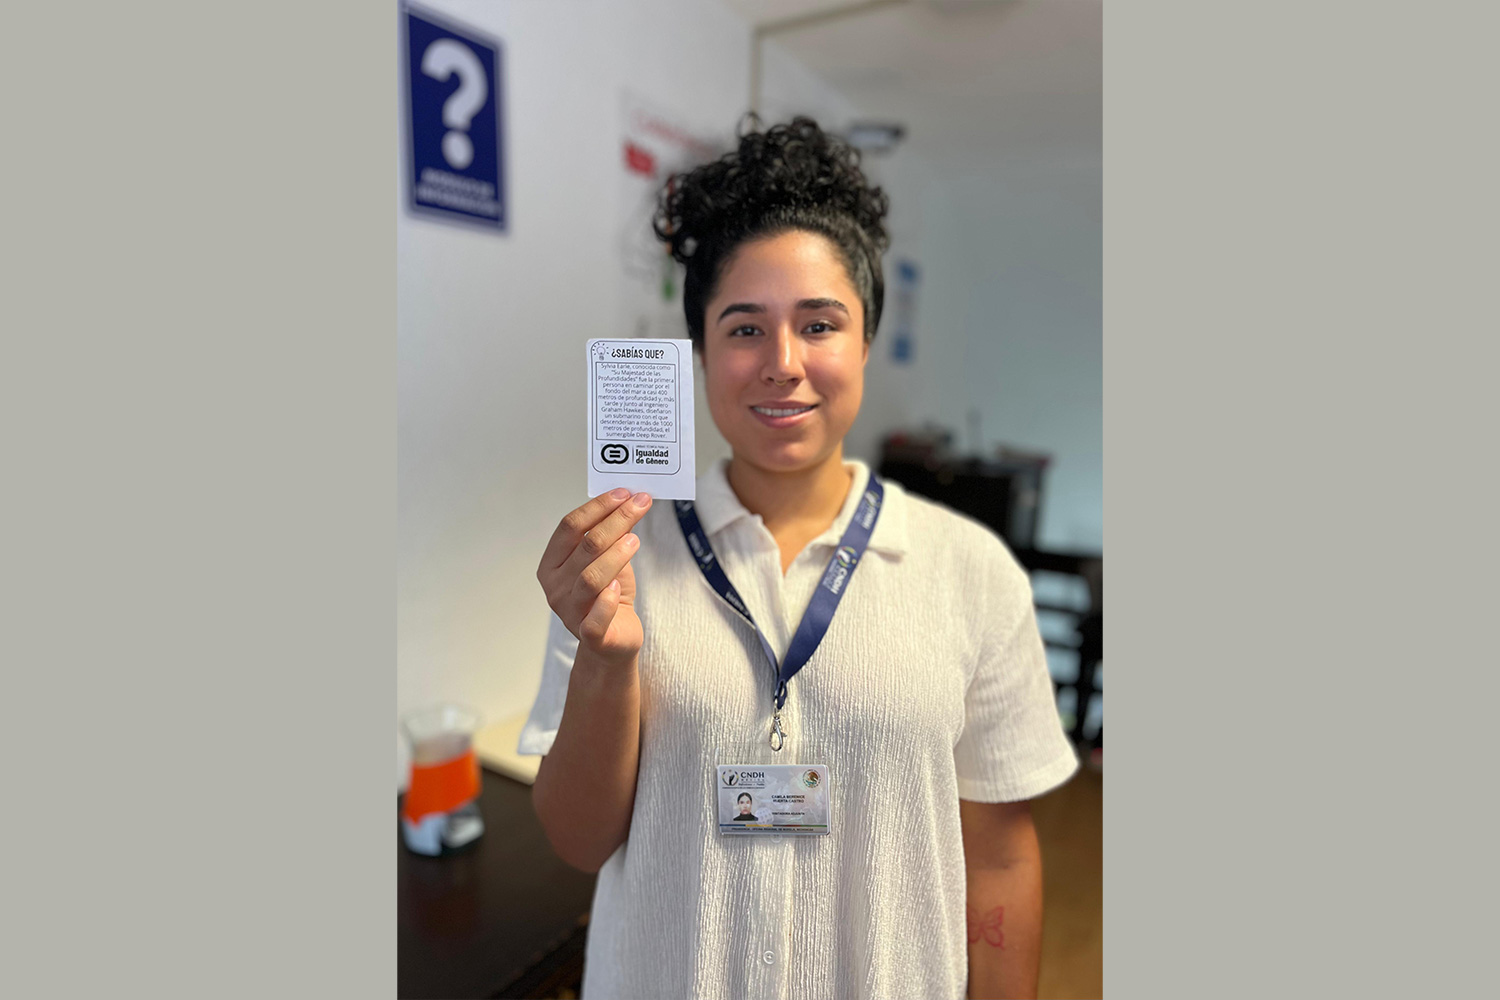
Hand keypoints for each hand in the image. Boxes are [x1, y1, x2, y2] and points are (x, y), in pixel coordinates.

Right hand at [537, 488, 652, 665]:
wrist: (613, 641)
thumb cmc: (608, 597)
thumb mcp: (606, 561)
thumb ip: (609, 536)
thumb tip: (627, 501)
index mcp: (551, 565)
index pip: (569, 527)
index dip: (597, 507)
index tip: (623, 493)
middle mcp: (555, 587)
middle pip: (585, 546)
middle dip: (616, 520)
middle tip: (640, 504)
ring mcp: (570, 612)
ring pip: (591, 577)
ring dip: (616, 554)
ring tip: (635, 540)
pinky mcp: (591, 636)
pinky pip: (595, 618)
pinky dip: (606, 601)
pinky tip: (618, 586)